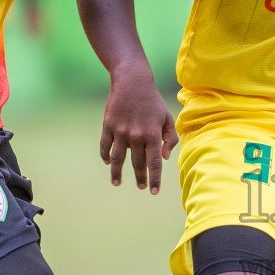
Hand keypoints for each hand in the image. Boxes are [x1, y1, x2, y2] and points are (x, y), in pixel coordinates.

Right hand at [100, 65, 178, 192]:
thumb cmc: (153, 101)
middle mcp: (136, 136)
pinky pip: (105, 146)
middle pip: (137, 164)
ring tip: (117, 183)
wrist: (133, 82)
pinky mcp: (108, 126)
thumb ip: (170, 138)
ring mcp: (120, 132)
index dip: (154, 179)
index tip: (154, 191)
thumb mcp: (167, 117)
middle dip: (140, 178)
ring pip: (118, 159)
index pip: (154, 163)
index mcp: (152, 134)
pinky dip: (106, 156)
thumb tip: (165, 158)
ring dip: (118, 173)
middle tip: (142, 186)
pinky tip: (108, 163)